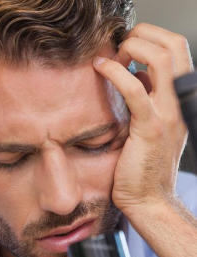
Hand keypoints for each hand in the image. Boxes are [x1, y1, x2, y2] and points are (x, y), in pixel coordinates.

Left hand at [92, 23, 193, 217]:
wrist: (148, 200)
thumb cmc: (142, 166)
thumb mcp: (148, 127)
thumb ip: (147, 101)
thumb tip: (137, 76)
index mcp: (178, 100)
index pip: (177, 52)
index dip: (153, 38)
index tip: (126, 47)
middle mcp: (177, 102)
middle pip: (175, 46)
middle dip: (145, 33)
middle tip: (118, 45)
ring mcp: (167, 114)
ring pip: (162, 59)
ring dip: (133, 47)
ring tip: (108, 56)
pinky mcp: (150, 128)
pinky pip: (136, 91)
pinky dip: (117, 73)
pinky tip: (100, 69)